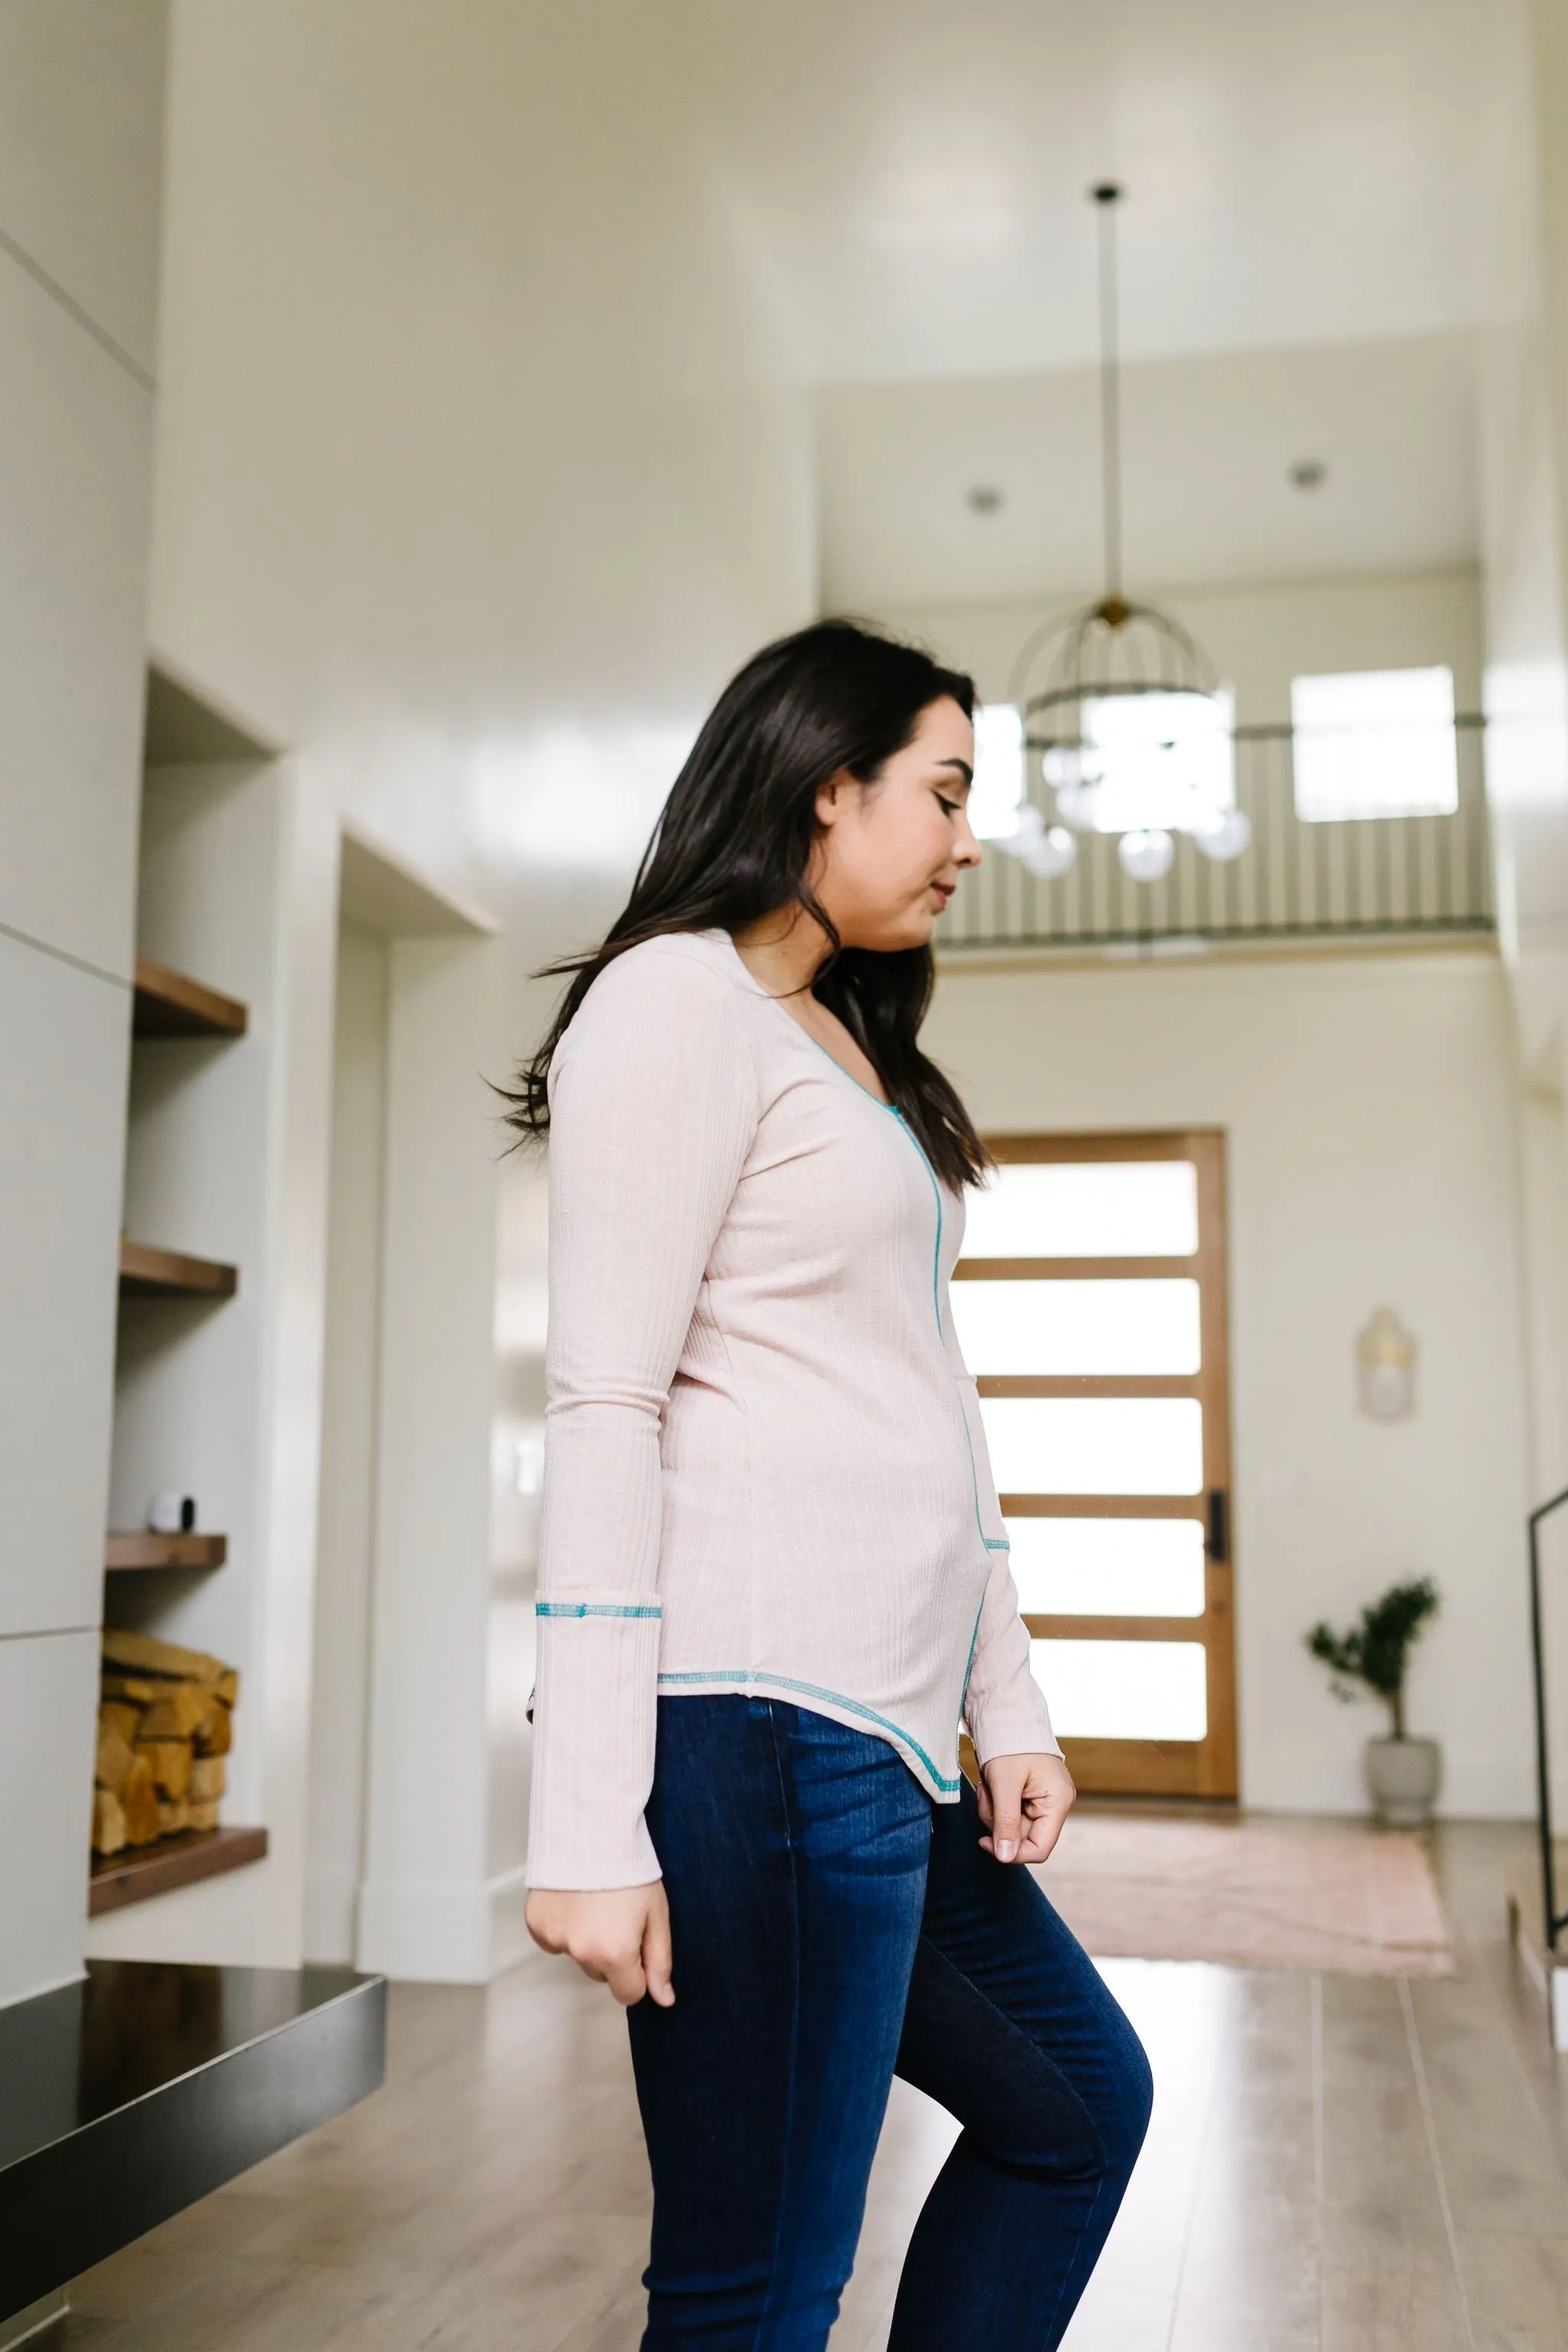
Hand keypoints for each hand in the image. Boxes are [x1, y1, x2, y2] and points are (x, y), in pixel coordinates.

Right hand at [525, 1882, 674, 2006]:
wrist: (592, 1828)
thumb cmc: (629, 1868)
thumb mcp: (657, 1913)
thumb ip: (660, 1960)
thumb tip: (664, 1999)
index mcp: (615, 1953)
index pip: (628, 1994)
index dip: (637, 1972)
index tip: (638, 1945)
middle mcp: (581, 1952)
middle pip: (600, 1973)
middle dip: (611, 1952)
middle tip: (616, 1913)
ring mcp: (555, 1938)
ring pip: (577, 1955)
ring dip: (586, 1939)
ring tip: (594, 1901)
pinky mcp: (536, 1924)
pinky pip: (553, 1939)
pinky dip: (563, 1926)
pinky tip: (573, 1899)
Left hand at [977, 1751, 1075, 1866]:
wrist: (1006, 1713)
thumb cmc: (1009, 1743)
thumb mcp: (1004, 1784)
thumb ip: (1005, 1822)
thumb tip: (1005, 1857)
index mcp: (1058, 1801)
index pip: (1039, 1848)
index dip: (1012, 1852)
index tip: (985, 1841)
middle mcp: (1055, 1803)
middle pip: (1023, 1837)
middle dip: (998, 1823)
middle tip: (984, 1797)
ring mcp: (1043, 1798)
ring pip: (1014, 1826)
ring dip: (994, 1813)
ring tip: (987, 1787)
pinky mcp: (1030, 1793)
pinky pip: (1011, 1812)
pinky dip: (996, 1804)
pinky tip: (990, 1786)